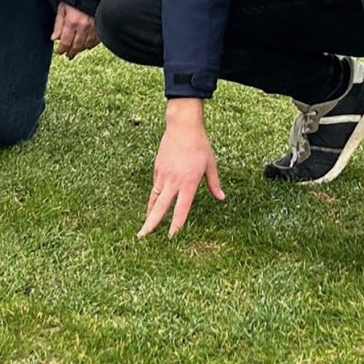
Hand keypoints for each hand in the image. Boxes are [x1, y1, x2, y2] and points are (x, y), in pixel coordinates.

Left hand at [51, 3, 97, 58]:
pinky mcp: (99, 27)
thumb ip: (58, 25)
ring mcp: (93, 28)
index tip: (59, 52)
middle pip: (76, 46)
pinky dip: (90, 45)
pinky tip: (86, 46)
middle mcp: (83, 27)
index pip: (65, 43)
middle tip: (68, 55)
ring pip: (86, 45)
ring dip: (80, 50)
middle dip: (71, 52)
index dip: (62, 50)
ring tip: (75, 51)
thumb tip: (54, 39)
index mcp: (71, 23)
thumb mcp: (62, 9)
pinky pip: (95, 41)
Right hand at [138, 99, 224, 237]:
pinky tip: (152, 205)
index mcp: (189, 183)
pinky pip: (155, 186)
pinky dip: (153, 197)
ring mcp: (163, 175)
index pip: (181, 210)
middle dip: (150, 224)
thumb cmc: (199, 145)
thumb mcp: (211, 165)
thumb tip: (221, 198)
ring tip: (143, 227)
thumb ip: (214, 183)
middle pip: (160, 208)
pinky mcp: (157, 168)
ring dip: (148, 213)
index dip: (175, 225)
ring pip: (154, 198)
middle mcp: (174, 182)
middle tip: (142, 237)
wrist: (182, 126)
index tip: (171, 238)